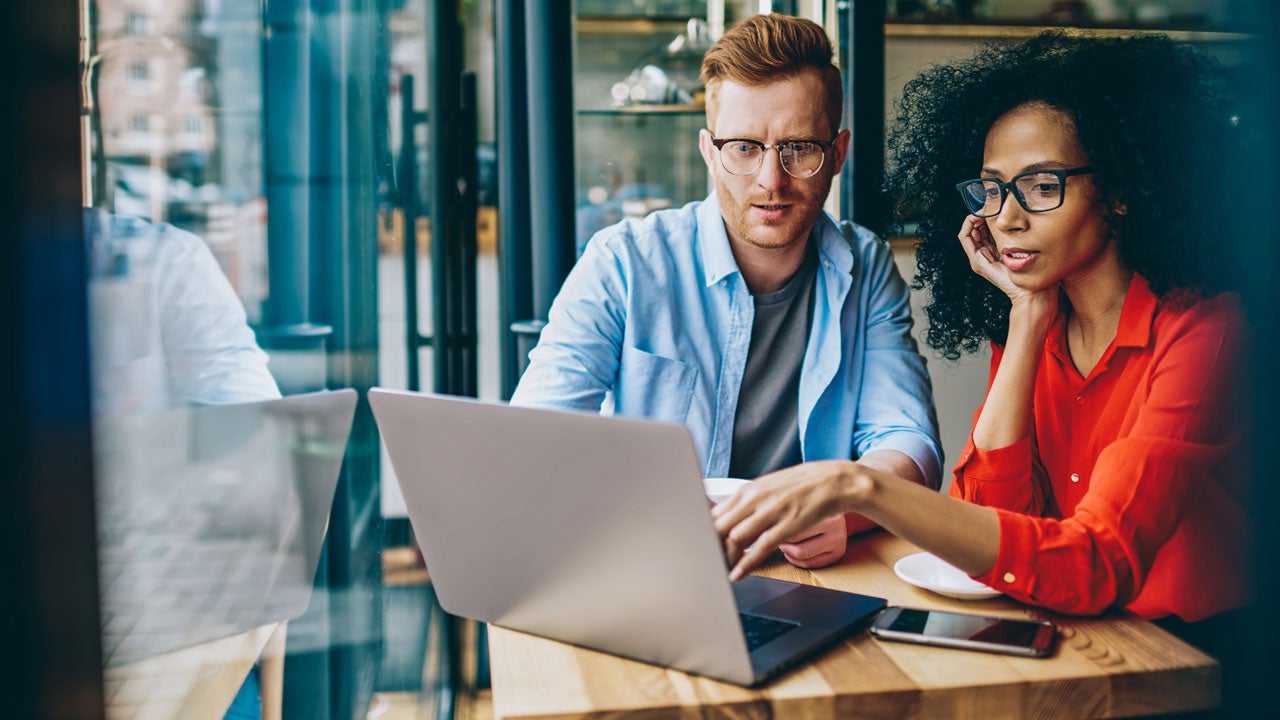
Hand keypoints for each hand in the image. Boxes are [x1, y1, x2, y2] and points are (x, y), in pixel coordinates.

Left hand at [711, 460, 854, 580]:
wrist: (833, 481)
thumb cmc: (801, 486)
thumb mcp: (768, 487)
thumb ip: (748, 502)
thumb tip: (729, 517)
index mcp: (749, 490)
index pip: (715, 513)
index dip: (704, 533)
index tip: (700, 546)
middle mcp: (755, 499)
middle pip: (720, 526)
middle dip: (711, 547)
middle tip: (706, 562)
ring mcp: (770, 512)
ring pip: (736, 537)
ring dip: (725, 557)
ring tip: (720, 570)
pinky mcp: (786, 525)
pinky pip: (760, 548)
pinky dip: (746, 563)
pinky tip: (738, 573)